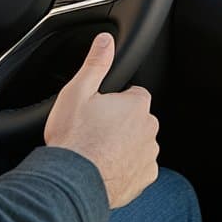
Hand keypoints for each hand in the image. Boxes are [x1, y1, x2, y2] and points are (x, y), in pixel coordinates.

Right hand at [44, 33, 159, 208]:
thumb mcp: (77, 92)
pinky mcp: (144, 178)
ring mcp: (148, 155)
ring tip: (97, 150)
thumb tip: (106, 40)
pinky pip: (138, 168)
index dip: (116, 100)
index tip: (100, 109)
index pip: (135, 94)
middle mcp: (149, 129)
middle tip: (95, 130)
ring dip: (124, 145)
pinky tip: (105, 167)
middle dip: (121, 123)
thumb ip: (95, 63)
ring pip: (138, 143)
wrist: (73, 180)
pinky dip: (125, 167)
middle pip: (137, 119)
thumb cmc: (74, 138)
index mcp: (136, 105)